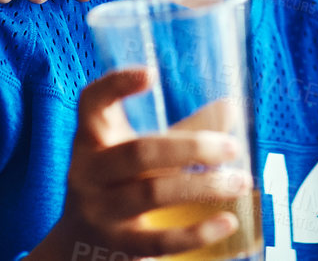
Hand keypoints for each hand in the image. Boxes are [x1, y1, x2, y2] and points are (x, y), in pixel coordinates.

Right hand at [34, 70, 249, 260]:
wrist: (76, 243)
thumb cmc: (116, 183)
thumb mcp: (136, 151)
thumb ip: (180, 131)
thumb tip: (232, 108)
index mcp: (91, 137)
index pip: (92, 102)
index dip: (116, 85)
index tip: (152, 74)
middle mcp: (89, 171)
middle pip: (139, 152)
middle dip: (191, 148)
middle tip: (232, 148)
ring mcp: (101, 211)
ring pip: (153, 193)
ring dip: (204, 186)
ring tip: (241, 182)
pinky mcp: (117, 246)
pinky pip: (159, 241)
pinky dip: (197, 233)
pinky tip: (228, 222)